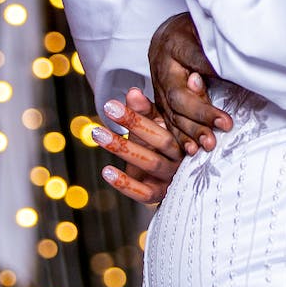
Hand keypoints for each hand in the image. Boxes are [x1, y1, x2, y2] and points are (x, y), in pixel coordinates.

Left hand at [94, 88, 182, 204]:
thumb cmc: (166, 140)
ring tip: (98, 134)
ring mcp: (172, 176)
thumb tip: (132, 92)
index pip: (166, 122)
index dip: (139, 113)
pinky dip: (126, 184)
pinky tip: (107, 171)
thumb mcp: (159, 122)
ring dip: (124, 149)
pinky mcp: (160, 194)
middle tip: (109, 110)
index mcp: (187, 135)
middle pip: (161, 141)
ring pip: (152, 163)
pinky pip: (145, 193)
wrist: (180, 175)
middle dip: (134, 124)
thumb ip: (147, 108)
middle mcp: (183, 155)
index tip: (114, 104)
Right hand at [148, 12, 230, 154]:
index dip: (212, 73)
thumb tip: (239, 63)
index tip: (234, 81)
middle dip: (201, 113)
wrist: (167, 35)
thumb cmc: (193, 30)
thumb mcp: (207, 28)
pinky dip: (179, 138)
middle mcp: (162, 67)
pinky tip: (191, 150)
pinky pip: (167, 121)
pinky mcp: (159, 100)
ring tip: (209, 143)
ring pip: (172, 113)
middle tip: (225, 124)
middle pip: (178, 95)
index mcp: (176, 44)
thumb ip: (218, 46)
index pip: (196, 60)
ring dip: (191, 131)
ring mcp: (158, 86)